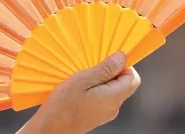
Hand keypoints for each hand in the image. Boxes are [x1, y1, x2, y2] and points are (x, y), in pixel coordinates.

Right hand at [21, 52, 140, 133]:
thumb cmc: (63, 106)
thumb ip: (105, 69)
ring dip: (102, 81)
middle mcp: (114, 107)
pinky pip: (104, 98)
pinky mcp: (98, 116)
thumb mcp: (82, 80)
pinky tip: (81, 89)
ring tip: (84, 79)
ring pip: (113, 91)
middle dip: (111, 73)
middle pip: (124, 84)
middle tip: (92, 69)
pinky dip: (96, 90)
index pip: (133, 77)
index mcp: (113, 97)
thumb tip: (122, 57)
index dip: (123, 66)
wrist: (51, 128)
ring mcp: (106, 113)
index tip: (107, 61)